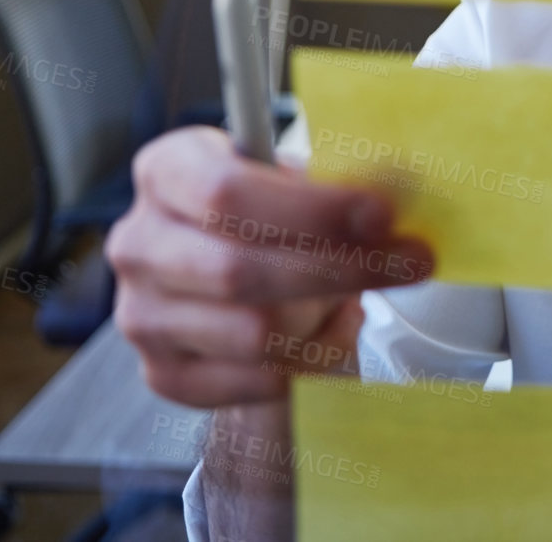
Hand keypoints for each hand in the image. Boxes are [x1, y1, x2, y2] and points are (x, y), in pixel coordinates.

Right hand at [106, 125, 434, 407]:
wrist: (237, 278)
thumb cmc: (272, 215)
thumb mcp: (297, 180)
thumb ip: (336, 184)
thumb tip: (394, 199)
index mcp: (167, 170)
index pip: (226, 192)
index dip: (310, 209)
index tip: (383, 215)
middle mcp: (139, 242)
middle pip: (239, 270)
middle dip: (340, 268)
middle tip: (412, 262)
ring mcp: (141, 313)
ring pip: (251, 334)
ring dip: (323, 317)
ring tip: (355, 297)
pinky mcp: (162, 373)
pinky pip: (254, 380)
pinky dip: (310, 361)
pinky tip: (328, 332)